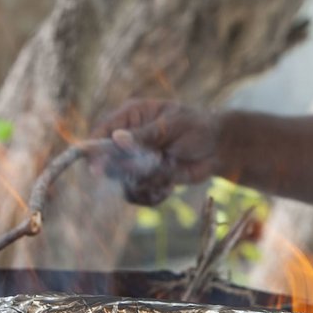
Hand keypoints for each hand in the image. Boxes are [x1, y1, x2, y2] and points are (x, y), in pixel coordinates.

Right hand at [88, 99, 218, 205]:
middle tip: (156, 163)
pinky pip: (136, 196)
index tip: (97, 168)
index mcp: (130, 116)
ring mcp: (134, 162)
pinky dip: (153, 195)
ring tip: (170, 172)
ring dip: (147, 183)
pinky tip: (170, 187)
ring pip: (122, 184)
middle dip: (131, 170)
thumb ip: (145, 136)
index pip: (101, 131)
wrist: (218, 149)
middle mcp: (127, 140)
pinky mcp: (144, 180)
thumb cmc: (197, 128)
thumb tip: (117, 140)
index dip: (95, 150)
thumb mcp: (173, 126)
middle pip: (107, 163)